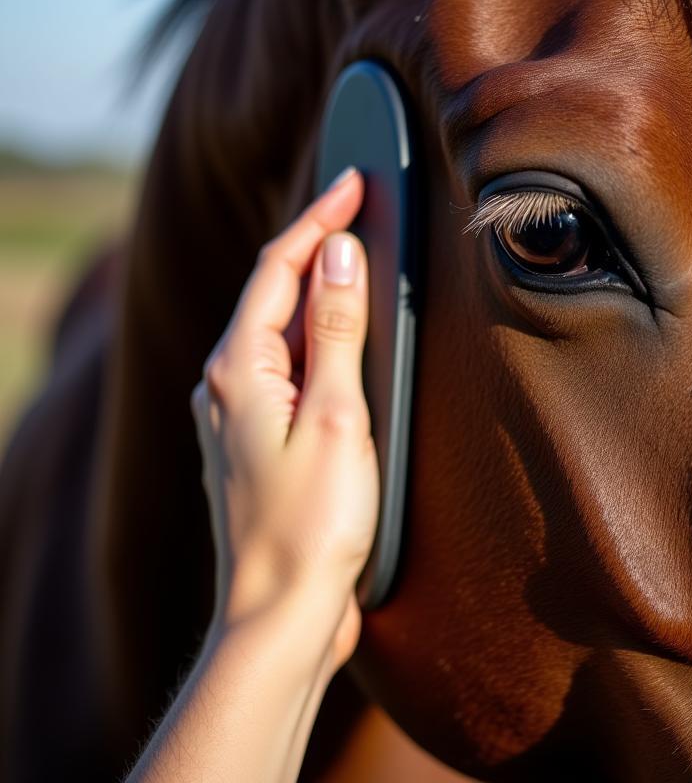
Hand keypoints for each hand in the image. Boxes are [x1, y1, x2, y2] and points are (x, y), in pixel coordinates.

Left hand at [190, 168, 378, 672]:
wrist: (280, 615)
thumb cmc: (310, 523)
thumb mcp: (337, 416)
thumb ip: (336, 330)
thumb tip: (339, 253)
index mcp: (239, 368)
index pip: (279, 266)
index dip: (319, 218)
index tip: (356, 181)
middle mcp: (226, 383)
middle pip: (273, 290)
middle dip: (317, 244)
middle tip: (361, 207)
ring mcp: (236, 413)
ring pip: (278, 328)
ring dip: (317, 289)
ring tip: (358, 259)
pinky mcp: (254, 439)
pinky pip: (284, 364)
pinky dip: (315, 335)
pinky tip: (340, 339)